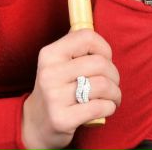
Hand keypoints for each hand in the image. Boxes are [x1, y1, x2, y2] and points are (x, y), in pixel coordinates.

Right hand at [21, 29, 120, 149]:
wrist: (35, 123)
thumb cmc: (55, 89)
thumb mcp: (56, 64)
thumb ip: (74, 47)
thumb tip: (93, 28)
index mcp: (49, 54)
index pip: (86, 37)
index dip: (104, 47)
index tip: (105, 59)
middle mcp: (49, 73)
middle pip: (100, 63)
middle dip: (114, 75)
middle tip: (112, 83)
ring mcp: (54, 97)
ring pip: (103, 86)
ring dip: (115, 94)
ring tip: (112, 97)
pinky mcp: (62, 119)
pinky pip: (100, 107)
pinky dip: (110, 107)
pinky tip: (105, 108)